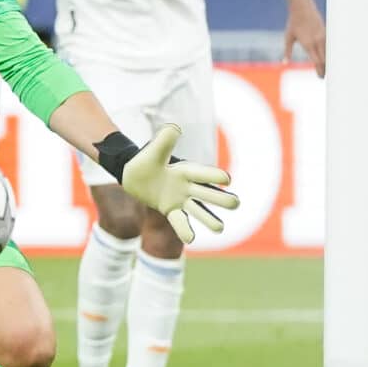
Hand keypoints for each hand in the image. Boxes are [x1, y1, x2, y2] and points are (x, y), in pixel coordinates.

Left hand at [116, 124, 239, 243]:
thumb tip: (175, 128)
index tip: (227, 180)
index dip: (214, 176)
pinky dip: (184, 229)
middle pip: (208, 194)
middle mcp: (187, 186)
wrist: (132, 174)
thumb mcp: (153, 150)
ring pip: (199, 210)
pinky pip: (179, 221)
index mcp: (186, 171)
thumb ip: (164, 140)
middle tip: (235, 203)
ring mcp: (180, 199)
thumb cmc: (145, 160)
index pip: (203, 174)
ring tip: (219, 228)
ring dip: (209, 219)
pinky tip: (190, 239)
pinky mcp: (171, 210)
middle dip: (221, 199)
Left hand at [285, 0, 326, 76]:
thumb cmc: (293, 22)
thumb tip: (285, 63)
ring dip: (329, 62)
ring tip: (329, 70)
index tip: (320, 77)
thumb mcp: (288, 37)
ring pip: (330, 52)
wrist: (302, 7)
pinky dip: (331, 53)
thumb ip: (287, 51)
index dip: (320, 70)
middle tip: (324, 77)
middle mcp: (318, 41)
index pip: (317, 61)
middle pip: (325, 59)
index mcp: (308, 44)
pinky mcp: (327, 32)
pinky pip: (330, 45)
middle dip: (326, 69)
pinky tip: (331, 58)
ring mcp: (323, 36)